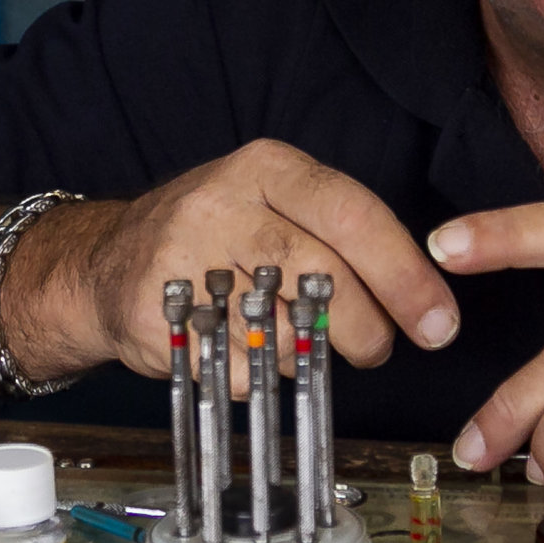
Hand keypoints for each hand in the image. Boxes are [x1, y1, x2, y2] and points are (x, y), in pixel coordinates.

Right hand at [29, 139, 461, 390]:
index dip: (406, 276)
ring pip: (284, 328)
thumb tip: (419, 298)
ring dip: (307, 353)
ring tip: (294, 339)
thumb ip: (339, 234)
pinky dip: (259, 375)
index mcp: (266, 167)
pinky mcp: (159, 317)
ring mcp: (184, 260)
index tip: (439, 323)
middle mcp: (223, 204)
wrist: (104, 263)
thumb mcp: (272, 201)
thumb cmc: (214, 234)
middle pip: (323, 276)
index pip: (355, 217)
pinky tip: (243, 350)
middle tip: (378, 350)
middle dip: (368, 328)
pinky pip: (240, 368)